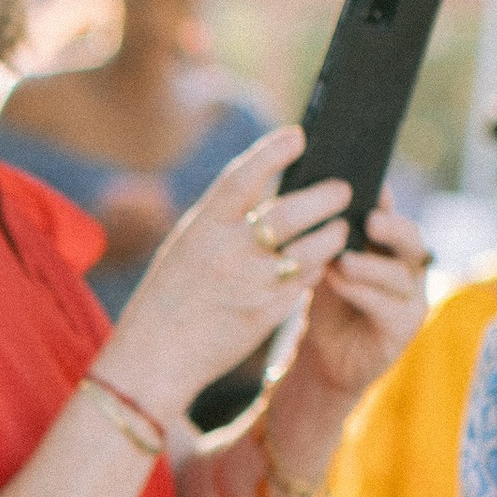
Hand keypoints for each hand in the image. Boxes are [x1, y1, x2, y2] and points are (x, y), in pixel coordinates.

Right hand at [103, 127, 350, 423]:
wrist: (153, 359)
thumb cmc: (169, 297)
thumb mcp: (187, 247)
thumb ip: (224, 218)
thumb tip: (270, 185)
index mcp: (202, 228)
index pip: (244, 176)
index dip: (273, 151)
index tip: (298, 136)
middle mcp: (227, 253)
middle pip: (291, 211)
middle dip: (325, 196)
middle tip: (343, 189)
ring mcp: (250, 285)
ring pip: (311, 249)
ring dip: (332, 234)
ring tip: (339, 227)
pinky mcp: (267, 315)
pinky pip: (305, 283)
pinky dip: (317, 269)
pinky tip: (320, 263)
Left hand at [279, 197, 430, 406]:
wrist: (322, 359)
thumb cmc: (325, 305)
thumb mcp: (325, 263)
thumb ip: (329, 236)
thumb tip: (315, 193)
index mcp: (390, 245)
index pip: (392, 213)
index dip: (382, 197)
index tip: (366, 183)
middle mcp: (408, 267)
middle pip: (411, 238)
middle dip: (391, 227)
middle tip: (369, 220)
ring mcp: (411, 297)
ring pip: (400, 274)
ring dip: (370, 265)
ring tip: (342, 259)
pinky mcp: (405, 327)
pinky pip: (389, 306)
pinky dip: (363, 292)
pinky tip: (339, 283)